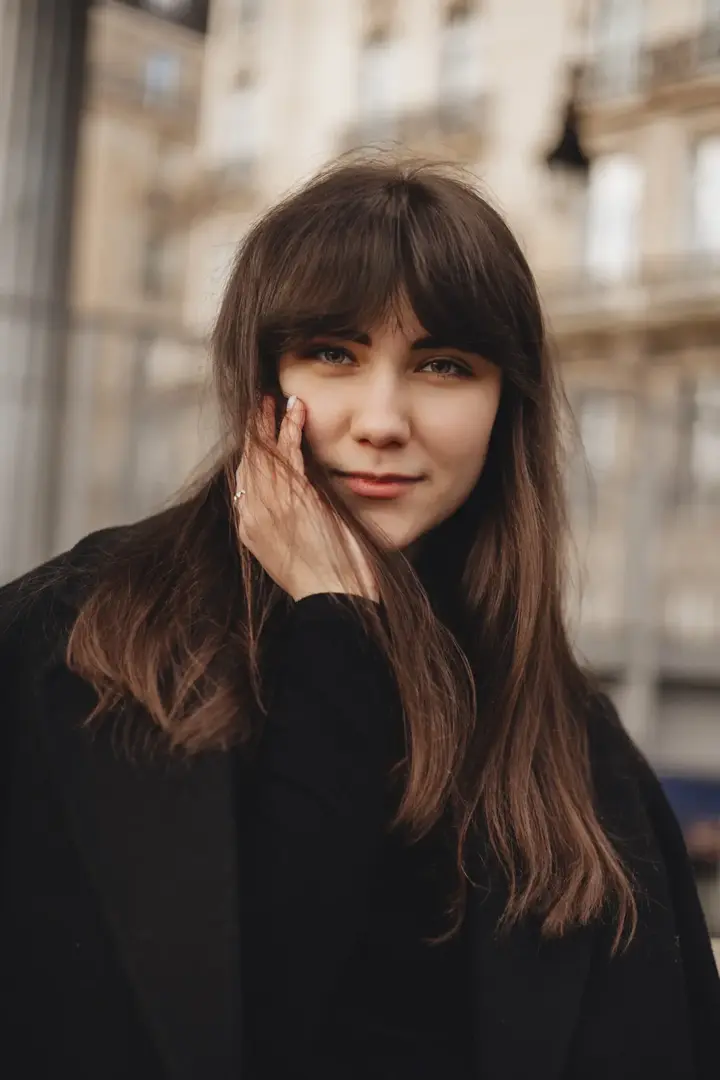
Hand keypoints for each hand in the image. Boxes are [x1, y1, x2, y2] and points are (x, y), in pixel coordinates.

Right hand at [234, 396, 377, 602]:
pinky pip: (288, 453)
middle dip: (252, 432)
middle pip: (247, 463)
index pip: (242, 483)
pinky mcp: (293, 498)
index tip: (254, 438)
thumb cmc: (326, 582)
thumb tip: (299, 507)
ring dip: (268, 422)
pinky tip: (295, 410)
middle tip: (258, 406)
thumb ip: (290, 525)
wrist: (333, 597)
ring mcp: (270, 505)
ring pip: (264, 453)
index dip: (248, 456)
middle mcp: (252, 515)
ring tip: (271, 399)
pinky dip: (290, 428)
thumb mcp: (297, 551)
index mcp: (250, 531)